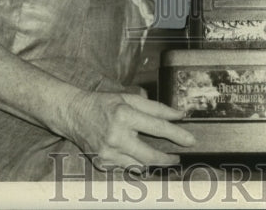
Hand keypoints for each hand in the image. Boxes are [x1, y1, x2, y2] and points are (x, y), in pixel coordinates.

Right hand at [60, 89, 195, 169]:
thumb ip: (155, 107)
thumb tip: (177, 115)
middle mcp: (116, 136)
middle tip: (178, 156)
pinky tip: (142, 159)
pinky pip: (126, 168)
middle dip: (168, 157)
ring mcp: (108, 152)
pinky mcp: (102, 163)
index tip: (191, 140)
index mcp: (124, 115)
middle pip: (150, 154)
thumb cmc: (104, 103)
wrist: (74, 114)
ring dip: (154, 163)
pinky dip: (137, 165)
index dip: (178, 135)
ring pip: (140, 165)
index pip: (158, 127)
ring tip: (163, 158)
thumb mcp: (129, 98)